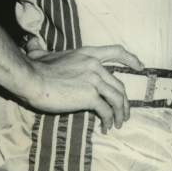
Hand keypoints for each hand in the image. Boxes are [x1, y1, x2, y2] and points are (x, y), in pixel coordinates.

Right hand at [21, 40, 143, 132]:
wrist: (31, 79)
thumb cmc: (33, 68)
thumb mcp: (43, 53)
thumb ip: (42, 48)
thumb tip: (32, 42)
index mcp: (88, 54)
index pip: (117, 52)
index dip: (131, 59)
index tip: (140, 67)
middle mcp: (95, 65)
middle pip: (119, 85)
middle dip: (124, 101)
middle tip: (125, 113)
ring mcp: (94, 80)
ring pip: (117, 99)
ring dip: (120, 113)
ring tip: (118, 124)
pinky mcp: (90, 96)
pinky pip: (106, 110)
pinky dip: (108, 120)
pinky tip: (105, 127)